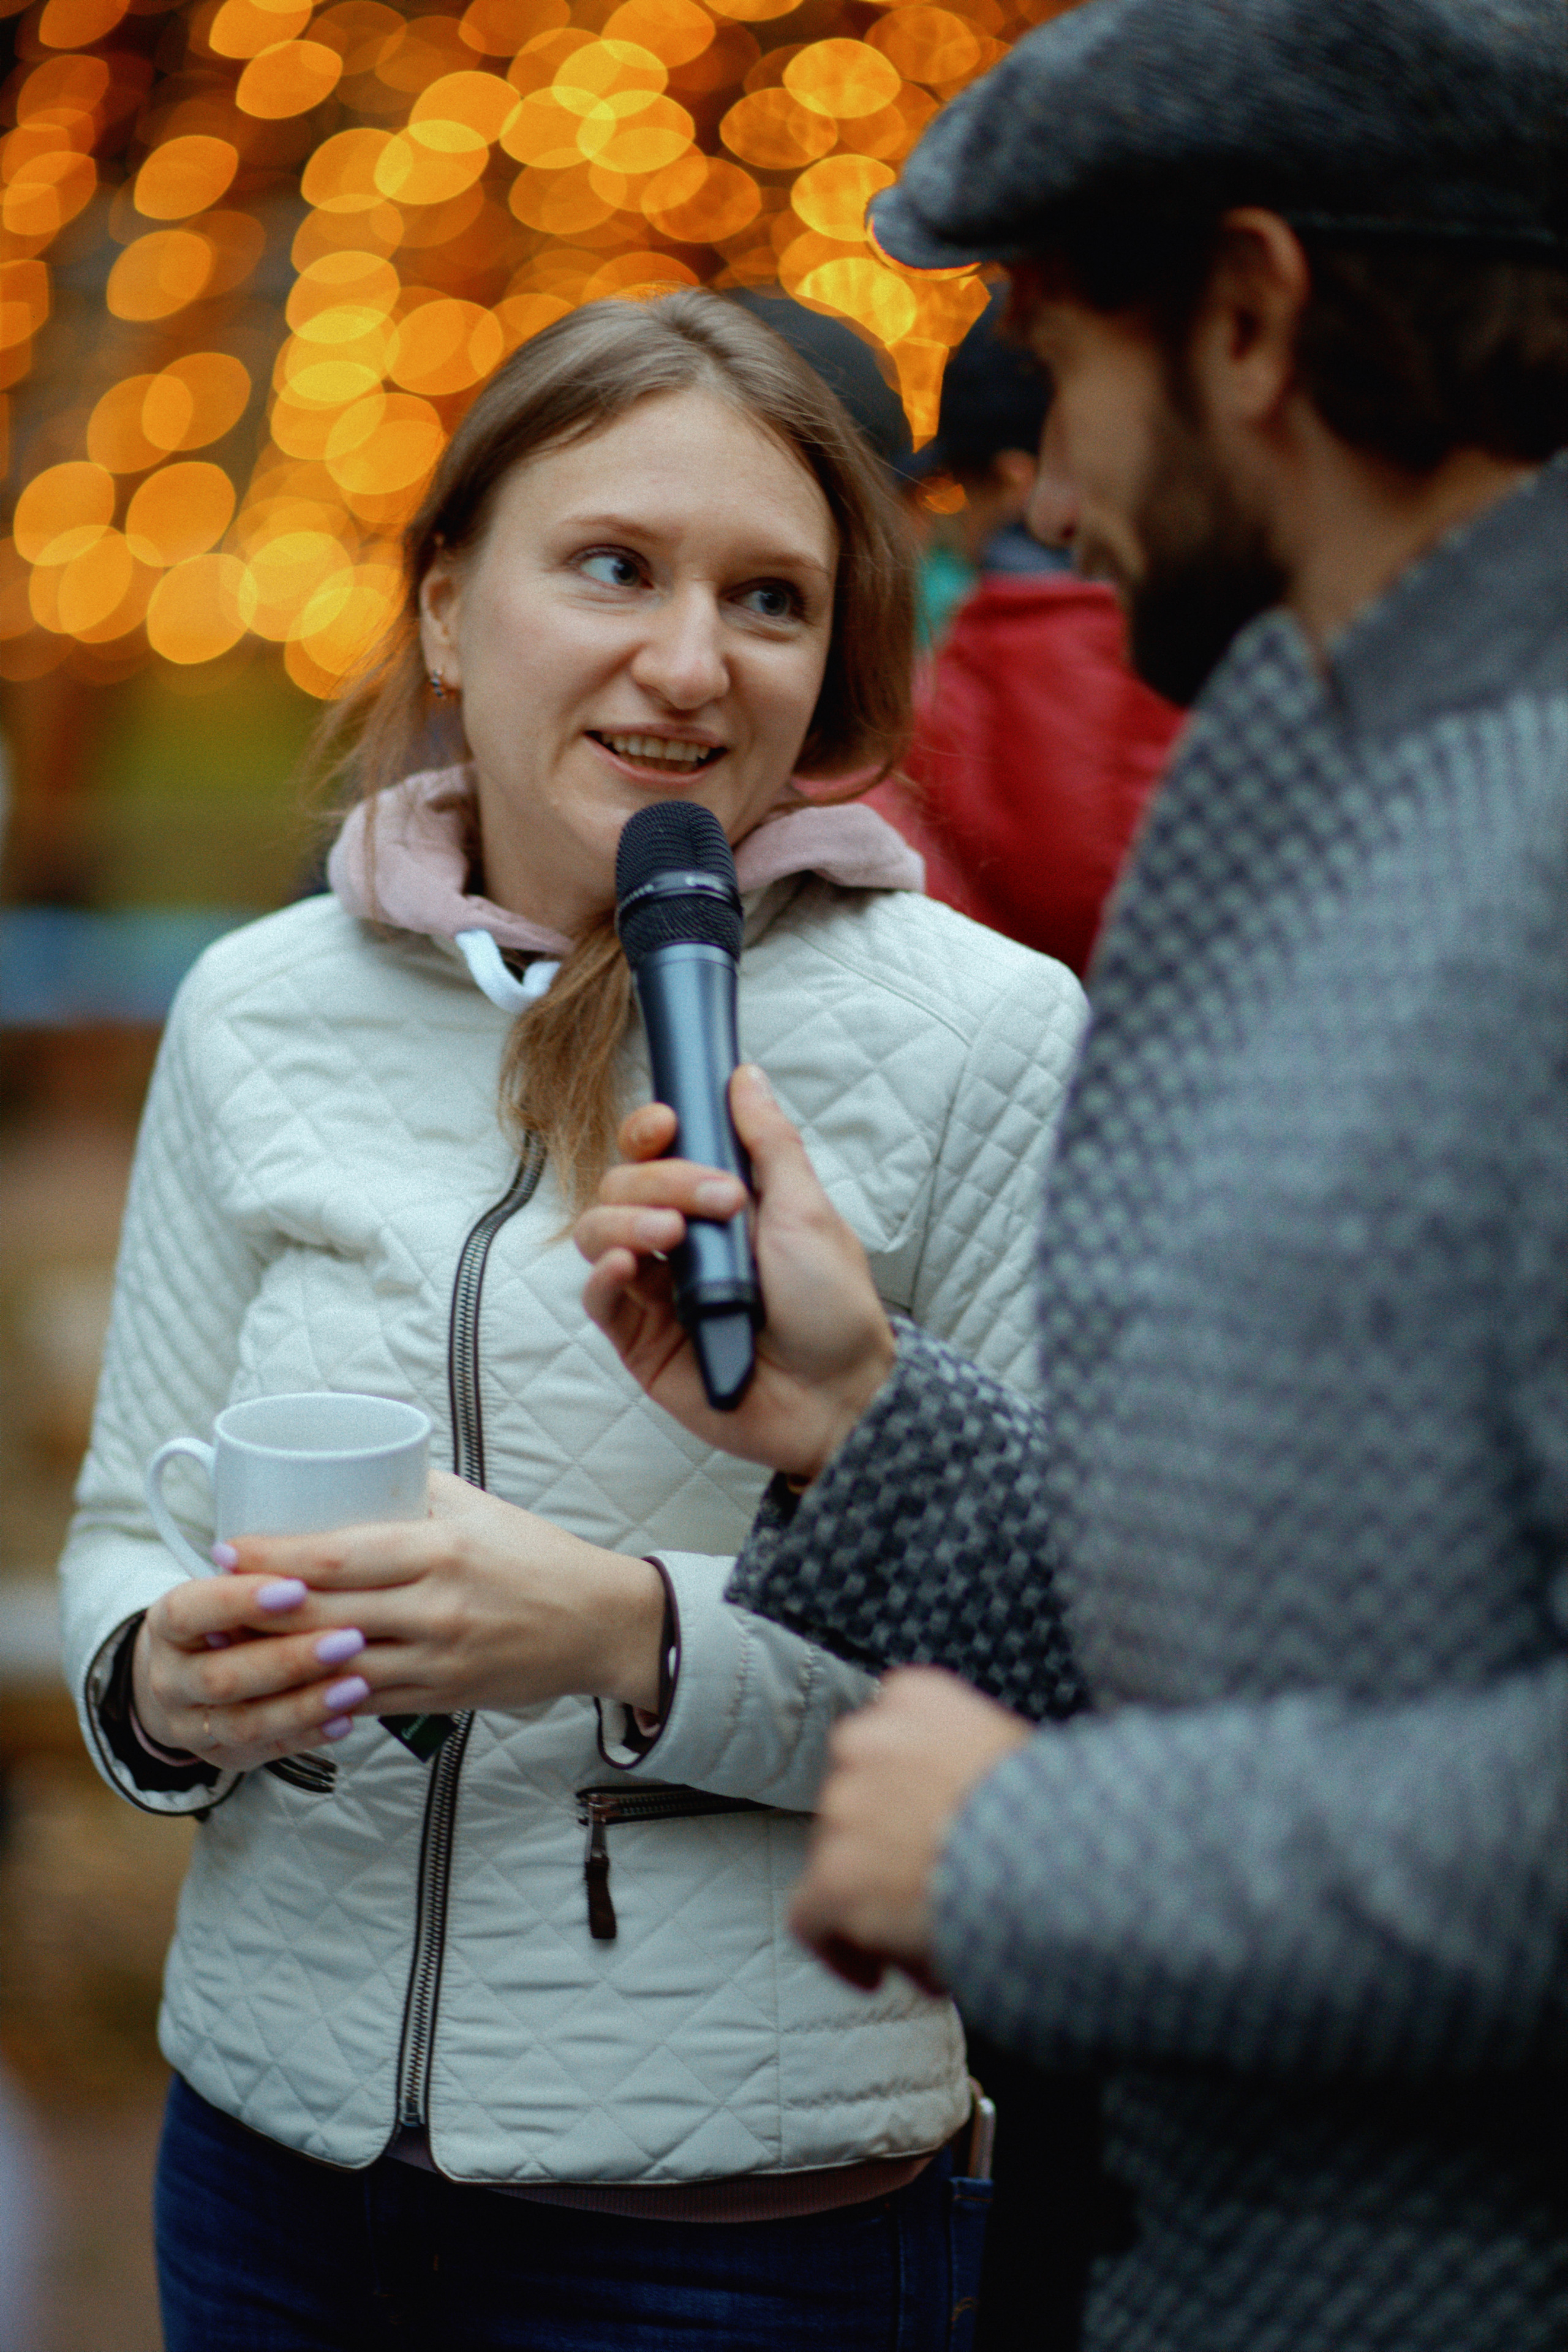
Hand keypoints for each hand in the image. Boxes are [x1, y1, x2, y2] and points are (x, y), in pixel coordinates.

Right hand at [131, 1572, 366, 1772]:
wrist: (186, 1680)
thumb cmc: (222, 1620)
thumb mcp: (226, 1590)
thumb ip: (257, 1579)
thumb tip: (307, 1559)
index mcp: (166, 1626)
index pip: (191, 1612)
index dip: (240, 1601)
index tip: (297, 1587)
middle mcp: (169, 1680)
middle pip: (221, 1677)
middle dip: (288, 1659)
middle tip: (349, 1639)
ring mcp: (191, 1726)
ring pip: (245, 1723)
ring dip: (305, 1704)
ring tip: (358, 1684)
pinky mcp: (225, 1757)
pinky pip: (269, 1751)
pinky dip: (309, 1735)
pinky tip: (347, 1717)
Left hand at [221, 1472, 665, 1719]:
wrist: (600, 1622)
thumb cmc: (536, 1556)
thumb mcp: (478, 1508)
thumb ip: (415, 1489)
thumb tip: (350, 1467)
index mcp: (441, 1549)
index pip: (338, 1555)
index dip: (274, 1556)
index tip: (227, 1547)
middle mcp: (436, 1607)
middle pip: (323, 1612)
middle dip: (256, 1608)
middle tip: (209, 1597)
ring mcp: (438, 1659)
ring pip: (335, 1664)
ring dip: (276, 1659)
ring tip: (229, 1645)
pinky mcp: (443, 1697)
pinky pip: (365, 1702)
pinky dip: (320, 1695)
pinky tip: (284, 1687)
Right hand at [575, 1064, 896, 1479]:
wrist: (839, 1397)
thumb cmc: (834, 1308)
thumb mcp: (809, 1211)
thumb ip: (770, 1143)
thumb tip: (745, 1076)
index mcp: (716, 1204)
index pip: (655, 1150)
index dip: (649, 1129)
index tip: (669, 1122)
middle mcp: (679, 1240)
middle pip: (622, 1183)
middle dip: (662, 1180)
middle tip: (721, 1203)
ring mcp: (655, 1290)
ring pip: (596, 1231)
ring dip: (627, 1220)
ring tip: (675, 1237)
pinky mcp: (640, 1340)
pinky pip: (596, 1296)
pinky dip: (604, 1273)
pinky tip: (629, 1266)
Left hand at [790, 1667, 1032, 1992]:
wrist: (1053, 1854)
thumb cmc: (1055, 1813)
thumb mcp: (1009, 1750)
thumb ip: (961, 1761)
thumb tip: (950, 1815)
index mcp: (914, 1698)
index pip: (882, 1738)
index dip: (897, 1792)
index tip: (916, 1827)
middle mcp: (865, 1740)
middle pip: (858, 1806)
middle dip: (888, 1853)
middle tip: (930, 1893)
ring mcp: (845, 1808)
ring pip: (842, 1864)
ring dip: (878, 1902)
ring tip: (931, 1938)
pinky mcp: (834, 1876)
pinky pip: (812, 1920)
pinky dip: (840, 1949)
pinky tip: (876, 1972)